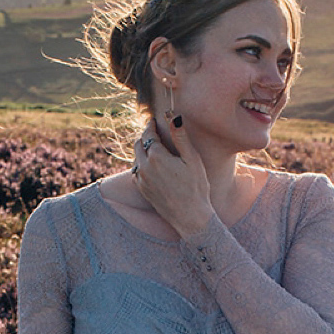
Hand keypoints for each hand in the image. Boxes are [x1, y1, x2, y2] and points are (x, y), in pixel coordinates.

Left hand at [131, 119, 212, 240]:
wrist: (190, 217)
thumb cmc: (196, 187)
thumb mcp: (192, 159)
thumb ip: (180, 136)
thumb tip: (172, 116)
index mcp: (156, 157)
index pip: (149, 134)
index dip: (151, 125)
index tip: (154, 120)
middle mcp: (144, 168)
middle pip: (139, 145)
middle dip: (146, 136)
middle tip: (154, 132)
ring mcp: (141, 180)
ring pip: (136, 158)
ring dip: (143, 151)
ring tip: (154, 148)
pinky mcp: (142, 190)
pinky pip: (136, 172)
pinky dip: (141, 165)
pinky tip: (152, 166)